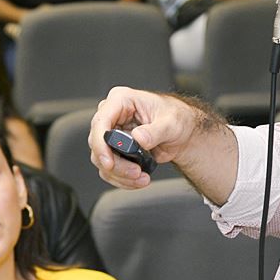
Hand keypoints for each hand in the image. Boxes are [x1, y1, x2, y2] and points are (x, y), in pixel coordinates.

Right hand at [88, 87, 202, 189]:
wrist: (181, 133)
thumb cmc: (176, 118)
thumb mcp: (170, 122)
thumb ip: (155, 131)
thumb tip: (138, 137)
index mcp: (122, 100)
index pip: (101, 121)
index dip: (101, 143)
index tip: (109, 163)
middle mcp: (113, 116)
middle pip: (99, 144)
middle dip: (116, 164)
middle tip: (135, 172)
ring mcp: (112, 134)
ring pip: (101, 160)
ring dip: (120, 174)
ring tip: (141, 177)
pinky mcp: (115, 150)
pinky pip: (109, 169)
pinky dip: (122, 178)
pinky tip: (138, 179)